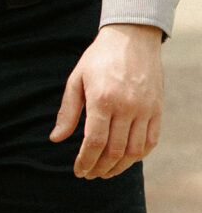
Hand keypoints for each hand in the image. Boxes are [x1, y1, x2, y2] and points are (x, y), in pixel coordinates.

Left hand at [50, 23, 163, 178]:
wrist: (132, 38)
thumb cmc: (98, 59)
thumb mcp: (76, 80)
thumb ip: (67, 112)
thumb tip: (55, 139)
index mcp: (102, 100)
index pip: (94, 142)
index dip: (85, 160)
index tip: (78, 171)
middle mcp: (126, 107)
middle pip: (114, 150)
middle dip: (99, 168)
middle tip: (88, 175)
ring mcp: (145, 109)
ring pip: (134, 151)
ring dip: (119, 168)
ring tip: (104, 173)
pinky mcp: (157, 109)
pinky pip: (150, 141)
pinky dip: (138, 155)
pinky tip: (125, 160)